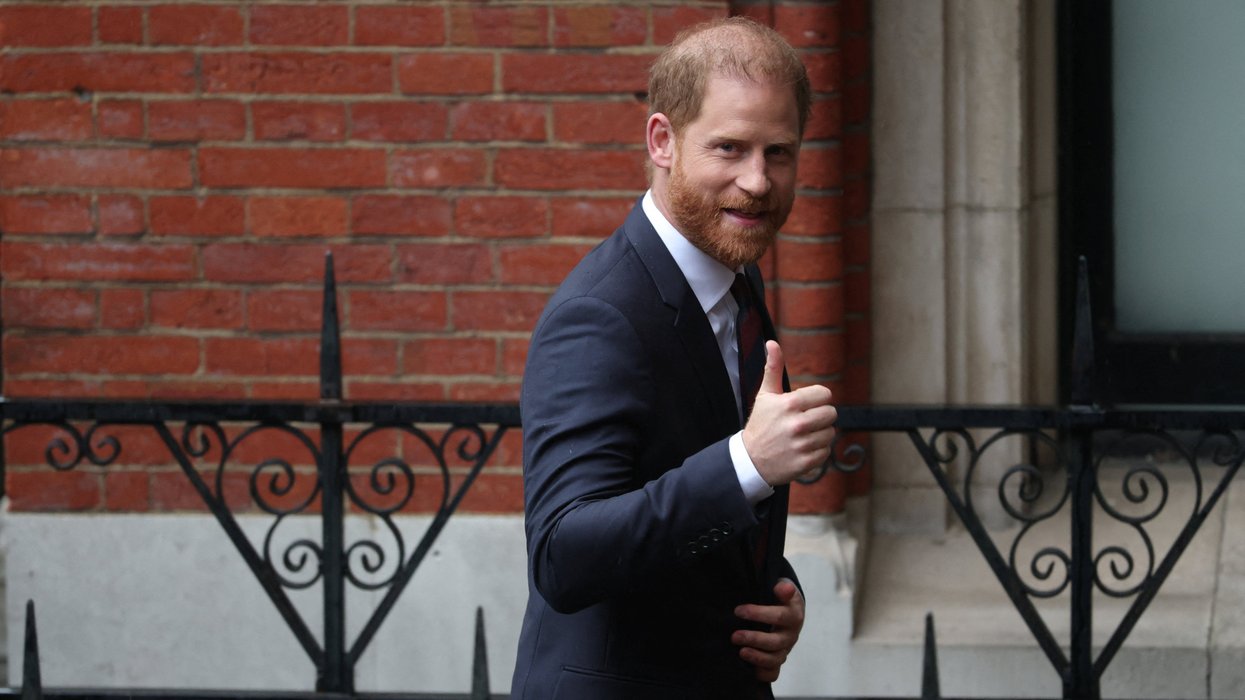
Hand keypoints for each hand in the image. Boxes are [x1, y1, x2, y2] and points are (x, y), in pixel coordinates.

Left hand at [732, 578, 804, 682]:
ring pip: (775, 659)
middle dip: (754, 639)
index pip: (779, 616)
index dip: (758, 614)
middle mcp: (791, 636)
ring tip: (740, 652)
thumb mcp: (784, 588)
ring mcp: (785, 650)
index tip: (738, 610)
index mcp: (793, 616)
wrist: (790, 613)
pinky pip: (774, 674)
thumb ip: (784, 588)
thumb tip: (783, 588)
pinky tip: (750, 669)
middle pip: (776, 642)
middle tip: (734, 636)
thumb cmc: (781, 599)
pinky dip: (763, 673)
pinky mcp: (778, 660)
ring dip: (757, 657)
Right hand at [741, 340, 836, 485]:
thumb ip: (772, 368)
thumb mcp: (765, 395)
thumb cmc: (761, 424)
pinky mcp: (806, 463)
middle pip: (831, 413)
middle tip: (805, 421)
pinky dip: (817, 451)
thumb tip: (772, 343)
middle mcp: (797, 424)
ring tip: (803, 436)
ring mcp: (802, 445)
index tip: (805, 405)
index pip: (825, 395)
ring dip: (819, 434)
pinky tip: (802, 449)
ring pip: (830, 433)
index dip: (817, 399)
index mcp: (790, 404)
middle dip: (820, 416)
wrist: (751, 460)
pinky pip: (826, 451)